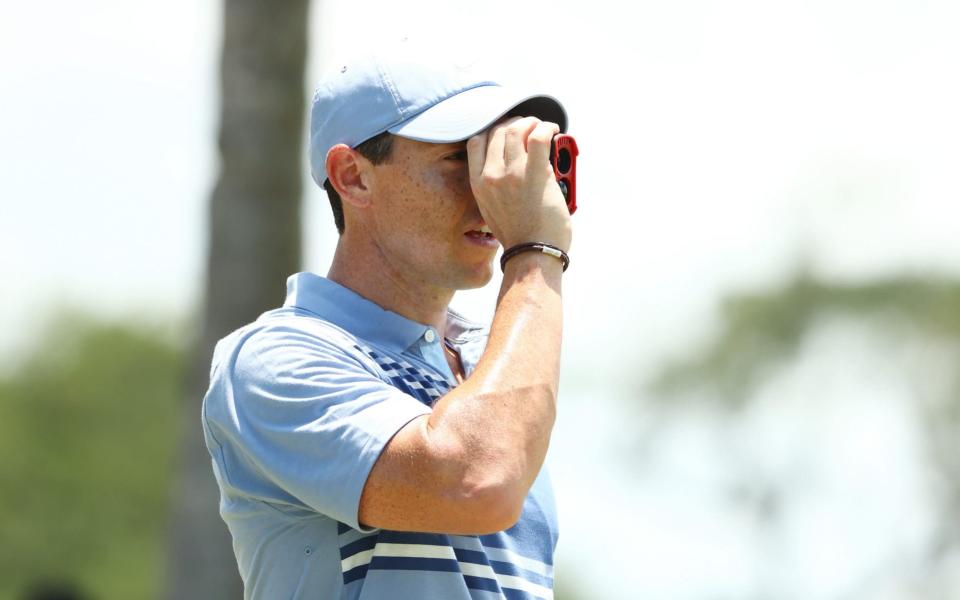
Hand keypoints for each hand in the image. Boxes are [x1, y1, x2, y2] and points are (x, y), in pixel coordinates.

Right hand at [467, 117, 571, 251]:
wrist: (532, 254)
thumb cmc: (520, 236)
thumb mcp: (493, 209)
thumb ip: (497, 185)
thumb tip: (519, 162)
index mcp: (478, 184)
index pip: (476, 141)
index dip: (493, 128)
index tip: (507, 129)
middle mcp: (491, 175)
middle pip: (498, 131)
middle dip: (515, 123)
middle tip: (529, 126)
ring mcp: (512, 174)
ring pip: (517, 129)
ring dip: (532, 122)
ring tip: (543, 127)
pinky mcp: (535, 175)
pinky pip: (539, 137)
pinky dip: (547, 128)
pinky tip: (554, 130)